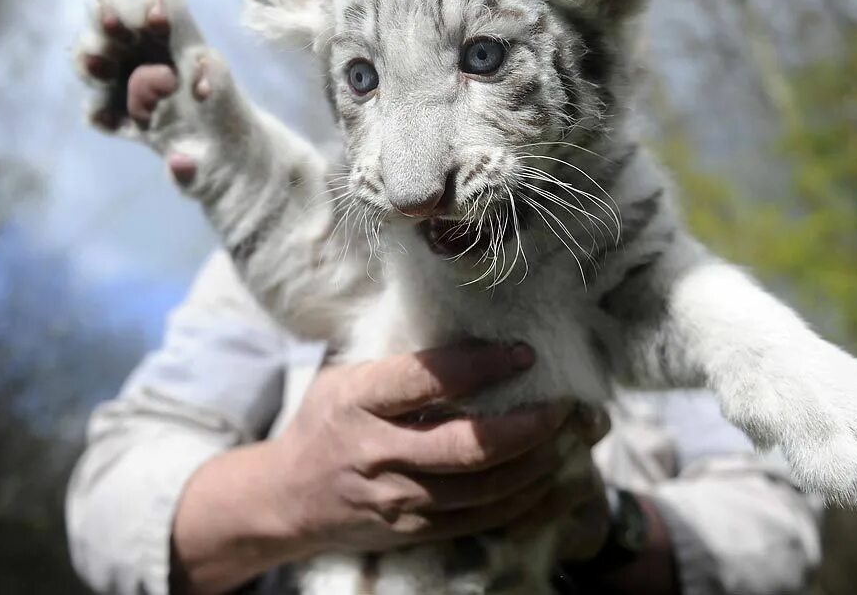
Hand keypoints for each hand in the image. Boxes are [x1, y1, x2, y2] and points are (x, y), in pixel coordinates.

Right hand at [171, 341, 605, 593]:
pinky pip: (485, 520)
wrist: (287, 499)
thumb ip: (401, 362)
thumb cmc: (326, 422)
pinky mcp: (415, 531)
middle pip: (468, 446)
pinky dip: (529, 499)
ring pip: (486, 489)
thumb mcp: (345, 377)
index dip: (484, 364)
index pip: (428, 379)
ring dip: (539, 462)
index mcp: (357, 401)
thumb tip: (475, 325)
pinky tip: (555, 476)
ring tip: (569, 436)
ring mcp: (397, 501)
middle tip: (563, 402)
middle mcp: (377, 453)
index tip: (524, 351)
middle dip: (529, 424)